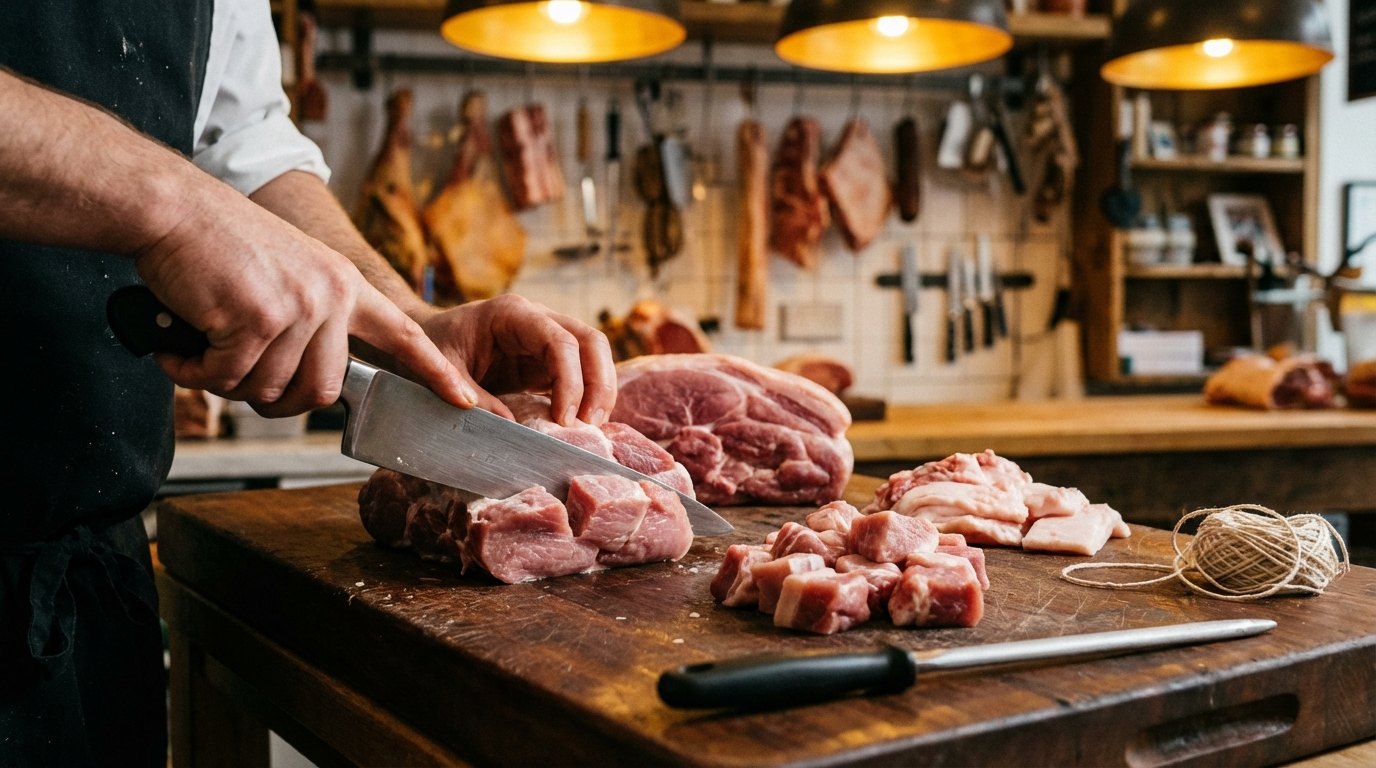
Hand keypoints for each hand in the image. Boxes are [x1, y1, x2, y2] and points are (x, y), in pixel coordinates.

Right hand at [134, 185, 475, 417]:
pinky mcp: (256, 320)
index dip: (434, 372)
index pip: (404, 335)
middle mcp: (331, 296)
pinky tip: (179, 351)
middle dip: (273, 399)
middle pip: (320, 392)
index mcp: (345, 285)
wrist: (174, 208)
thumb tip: (307, 382)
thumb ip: (312, 319)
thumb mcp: (290, 272)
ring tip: (202, 349)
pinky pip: (226, 380)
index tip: (463, 400)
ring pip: (268, 391)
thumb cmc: (219, 246)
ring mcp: (298, 308)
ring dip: (226, 382)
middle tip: (233, 375)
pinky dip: (194, 375)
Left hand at [416, 294, 616, 426]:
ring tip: (592, 427)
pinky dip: (587, 397)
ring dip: (600, 390)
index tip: (565, 419)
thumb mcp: (440, 369)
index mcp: (512, 314)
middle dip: (599, 383)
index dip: (571, 380)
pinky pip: (580, 373)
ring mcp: (545, 338)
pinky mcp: (545, 360)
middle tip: (591, 424)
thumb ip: (471, 394)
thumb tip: (509, 425)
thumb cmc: (431, 345)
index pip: (560, 341)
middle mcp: (538, 319)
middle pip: (591, 341)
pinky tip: (583, 423)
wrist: (422, 336)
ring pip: (593, 355)